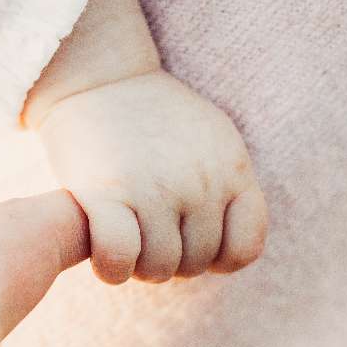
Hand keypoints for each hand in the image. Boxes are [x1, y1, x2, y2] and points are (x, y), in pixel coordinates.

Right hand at [23, 0, 266, 284]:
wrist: (102, 77)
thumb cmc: (156, 118)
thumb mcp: (213, 141)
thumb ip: (231, 188)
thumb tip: (229, 256)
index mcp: (232, 169)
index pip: (244, 249)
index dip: (217, 259)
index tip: (191, 242)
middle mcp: (201, 181)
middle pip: (196, 263)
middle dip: (170, 260)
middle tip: (147, 238)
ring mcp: (155, 187)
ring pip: (159, 268)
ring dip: (139, 267)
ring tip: (128, 241)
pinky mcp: (106, 191)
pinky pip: (118, 258)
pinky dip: (112, 269)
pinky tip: (105, 258)